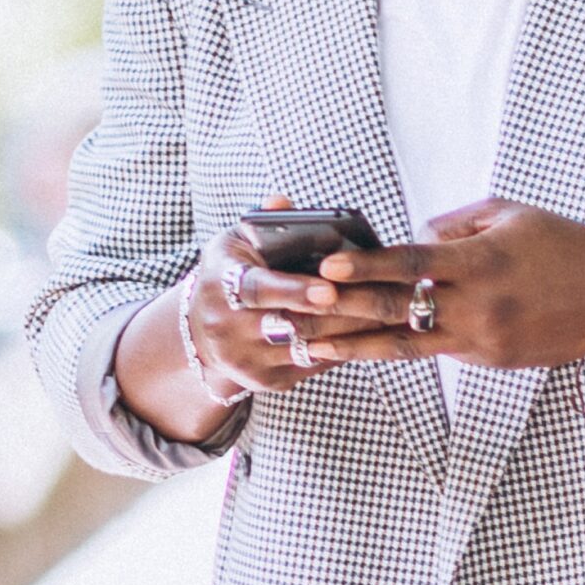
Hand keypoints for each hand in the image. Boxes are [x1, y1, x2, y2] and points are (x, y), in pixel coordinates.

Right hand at [183, 194, 403, 396]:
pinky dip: (341, 348)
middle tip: (378, 298)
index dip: (294, 290)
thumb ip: (262, 221)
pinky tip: (369, 331)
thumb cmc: (229, 272)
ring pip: (306, 348)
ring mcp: (246, 360)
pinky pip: (311, 366)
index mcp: (220, 284)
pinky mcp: (266, 381)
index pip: (257, 290)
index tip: (330, 290)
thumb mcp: (236, 242)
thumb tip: (284, 202)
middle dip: (336, 313)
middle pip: (289, 324)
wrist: (201, 331)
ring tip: (383, 312)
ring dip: (348, 332)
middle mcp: (226, 328)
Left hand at [299, 198, 584, 368]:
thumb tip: (412, 239)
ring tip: (313, 349)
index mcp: (482, 261)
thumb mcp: (508, 215)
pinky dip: (401, 347)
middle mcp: (479, 306)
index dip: (366, 266)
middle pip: (398, 311)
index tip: (326, 267)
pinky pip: (438, 351)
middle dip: (343, 312)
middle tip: (297, 314)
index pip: (412, 264)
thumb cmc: (563, 244)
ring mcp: (483, 340)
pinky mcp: (490, 361)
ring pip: (407, 347)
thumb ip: (453, 226)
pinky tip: (364, 347)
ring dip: (356, 347)